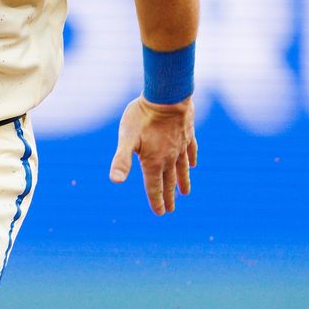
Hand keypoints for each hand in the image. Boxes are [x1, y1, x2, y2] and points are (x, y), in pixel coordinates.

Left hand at [108, 95, 197, 215]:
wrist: (167, 96)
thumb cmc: (143, 117)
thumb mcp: (127, 139)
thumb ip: (122, 161)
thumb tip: (115, 181)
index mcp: (153, 161)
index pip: (154, 187)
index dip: (156, 200)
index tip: (160, 213)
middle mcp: (169, 157)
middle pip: (169, 181)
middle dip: (169, 196)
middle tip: (170, 209)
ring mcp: (180, 146)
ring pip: (182, 168)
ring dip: (183, 181)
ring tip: (185, 192)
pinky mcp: (187, 133)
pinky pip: (191, 151)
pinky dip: (191, 159)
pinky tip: (193, 164)